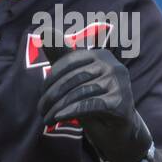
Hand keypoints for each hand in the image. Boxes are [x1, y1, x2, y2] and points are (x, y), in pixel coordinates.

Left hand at [38, 44, 151, 161]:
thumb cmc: (93, 102)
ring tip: (46, 119)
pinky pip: (89, 104)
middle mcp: (113, 65)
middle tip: (41, 110)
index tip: (42, 95)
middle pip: (73, 78)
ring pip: (79, 92)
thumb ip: (61, 56)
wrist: (116, 132)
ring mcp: (119, 83)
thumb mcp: (74, 79)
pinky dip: (71, 111)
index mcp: (101, 55)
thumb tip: (44, 29)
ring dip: (58, 107)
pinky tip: (59, 118)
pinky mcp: (121, 102)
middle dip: (52, 95)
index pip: (69, 61)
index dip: (51, 78)